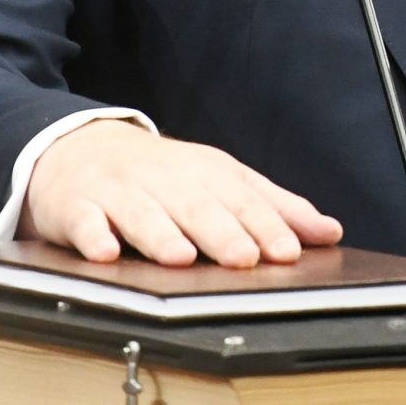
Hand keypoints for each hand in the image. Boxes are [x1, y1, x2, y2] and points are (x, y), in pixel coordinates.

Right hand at [24, 119, 343, 266]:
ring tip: (181, 257)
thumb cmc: (163, 175)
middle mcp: (166, 179)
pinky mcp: (76, 207)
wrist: (80, 146)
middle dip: (221, 232)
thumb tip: (329, 232)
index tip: (288, 251)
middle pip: (196, 206)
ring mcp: (119, 192)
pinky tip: (105, 253)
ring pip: (142, 214)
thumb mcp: (221, 181)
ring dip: (161, 234)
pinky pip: (84, 222)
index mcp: (206, 173)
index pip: (241, 200)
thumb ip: (273, 207)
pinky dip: (93, 236)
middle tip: (244, 258)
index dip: (265, 225)